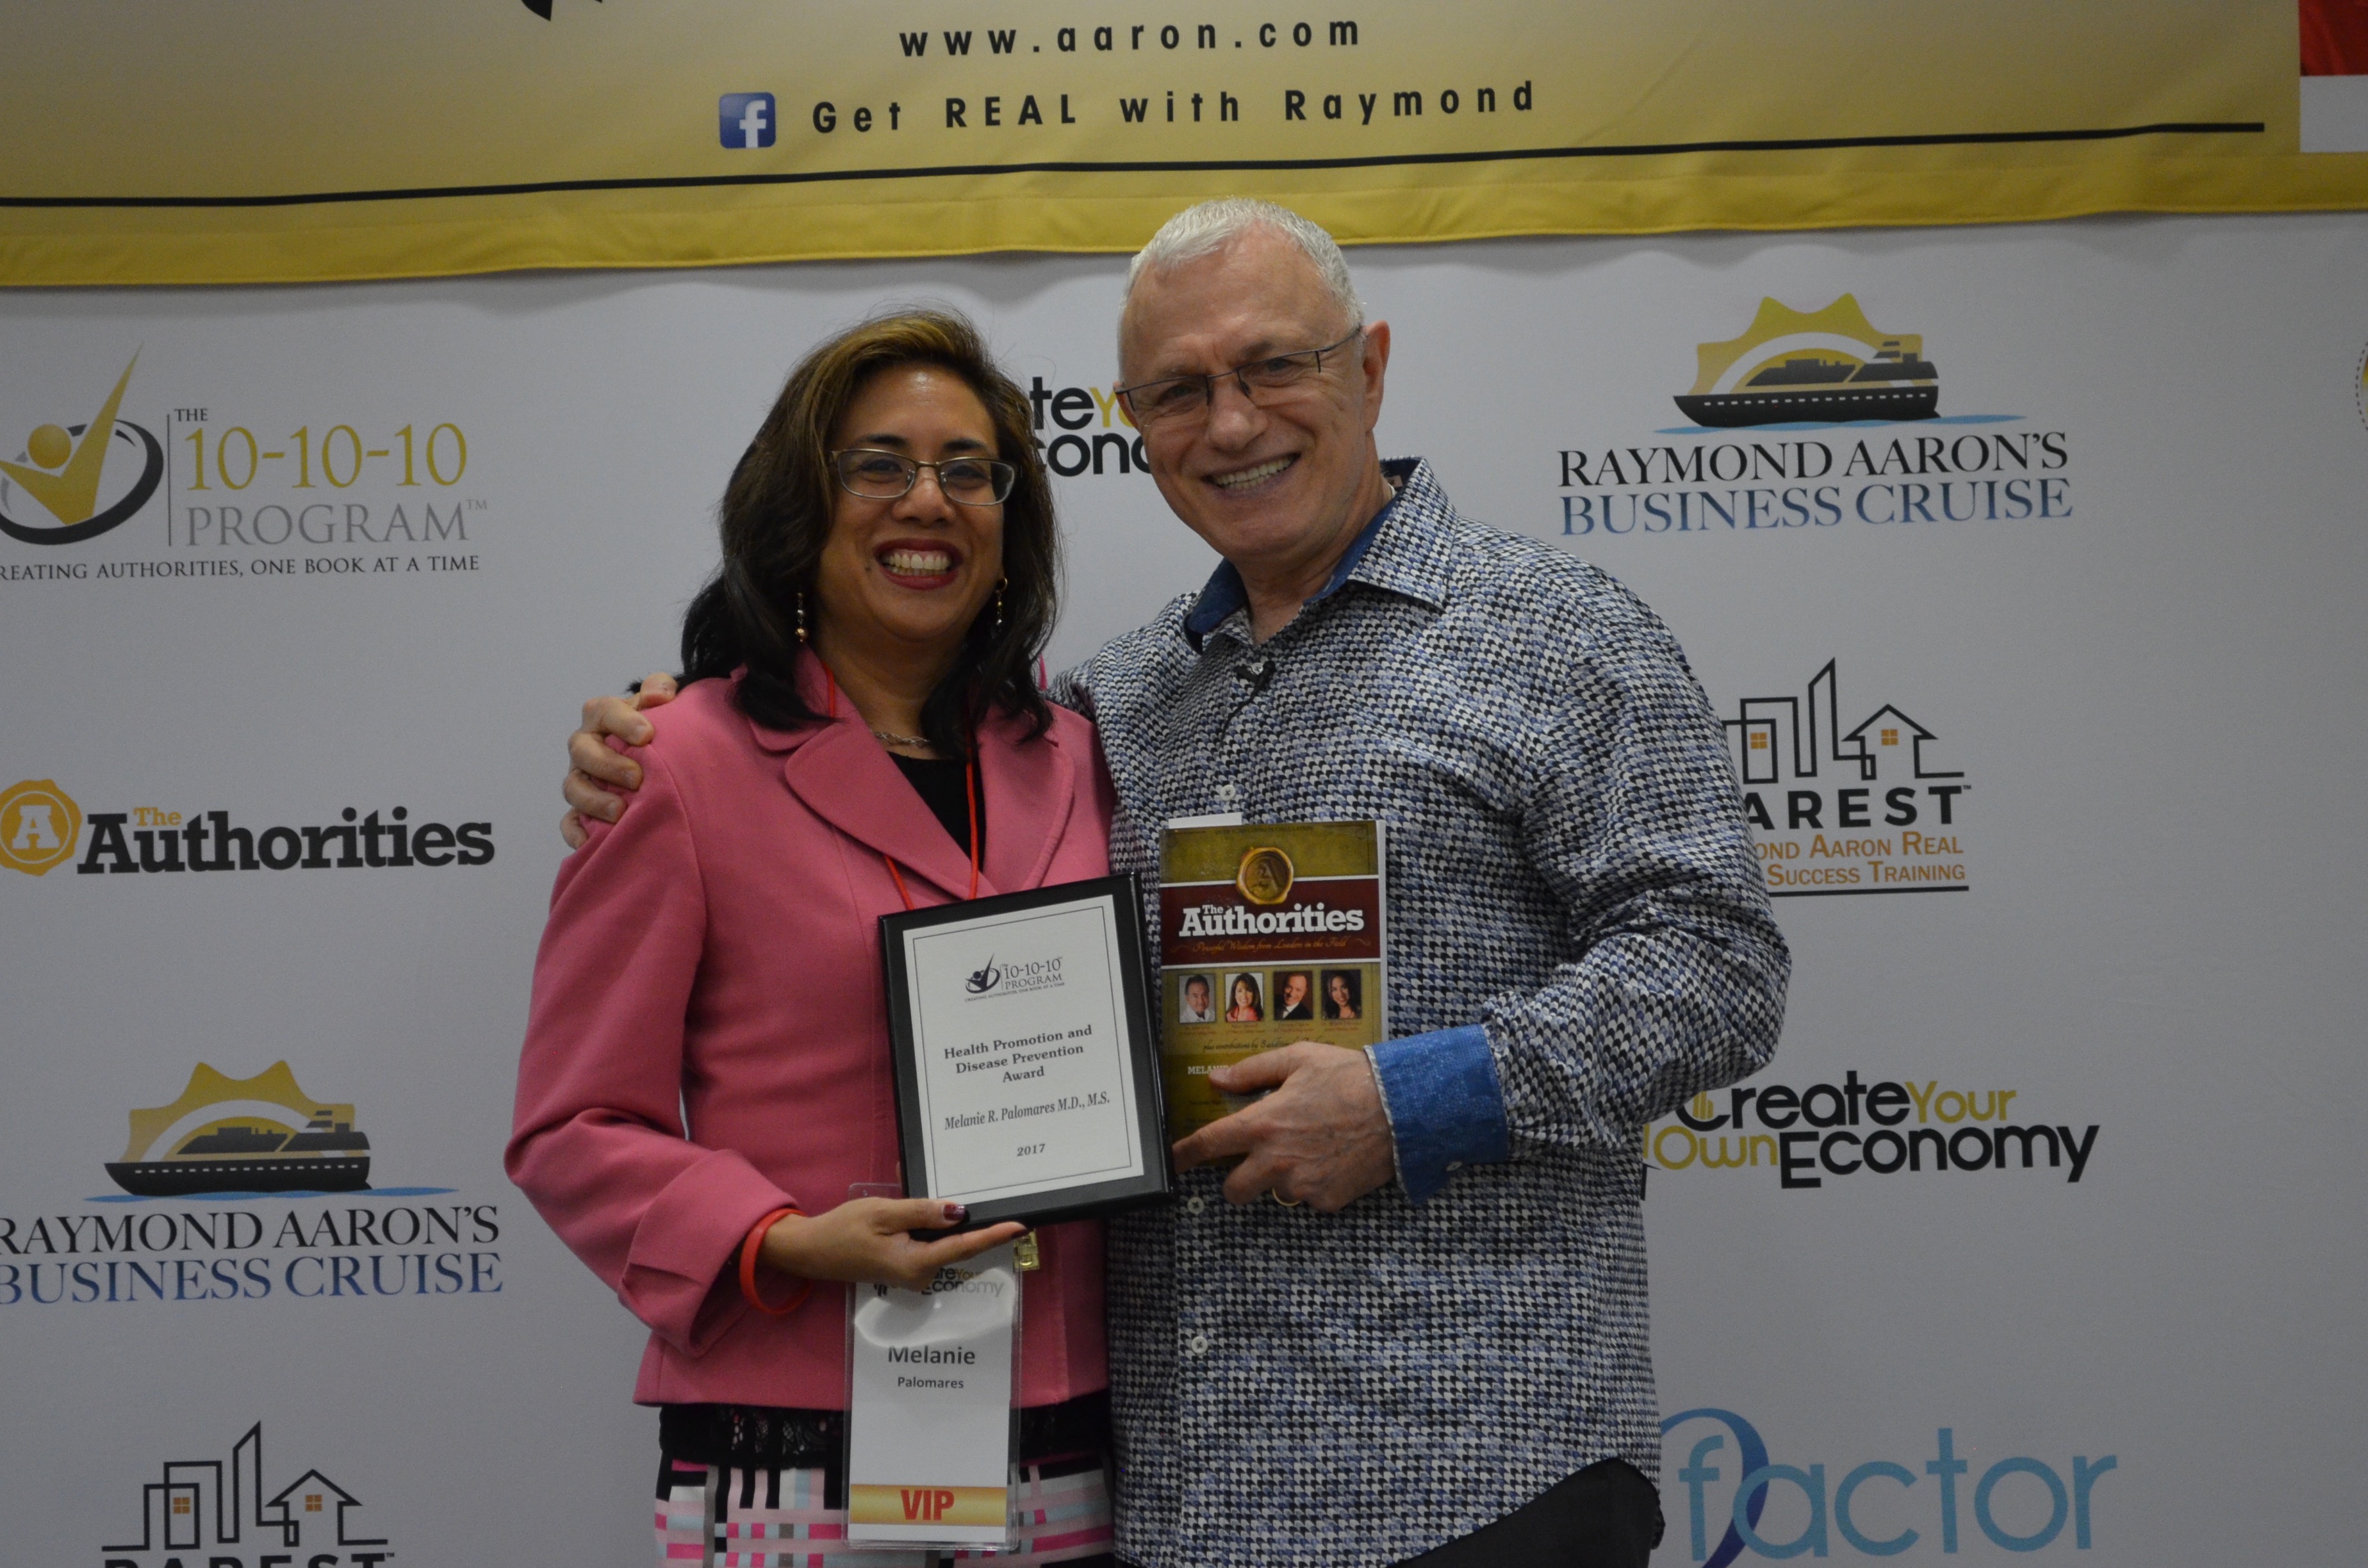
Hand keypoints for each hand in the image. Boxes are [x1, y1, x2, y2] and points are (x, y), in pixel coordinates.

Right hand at [560, 672, 676, 847]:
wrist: (657, 756)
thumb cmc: (657, 729)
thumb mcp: (662, 703)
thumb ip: (661, 689)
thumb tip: (661, 694)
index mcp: (602, 716)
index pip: (604, 711)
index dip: (623, 721)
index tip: (647, 735)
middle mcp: (586, 746)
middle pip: (583, 751)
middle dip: (608, 764)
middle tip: (637, 777)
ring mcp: (581, 779)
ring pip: (573, 788)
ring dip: (593, 800)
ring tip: (620, 812)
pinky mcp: (580, 810)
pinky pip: (570, 822)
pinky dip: (577, 833)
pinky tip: (592, 843)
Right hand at [758, 1197, 1026, 1292]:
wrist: (811, 1251)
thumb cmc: (843, 1229)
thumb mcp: (883, 1213)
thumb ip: (922, 1213)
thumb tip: (960, 1212)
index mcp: (917, 1264)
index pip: (965, 1247)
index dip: (994, 1235)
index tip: (1021, 1226)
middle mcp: (920, 1275)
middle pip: (958, 1246)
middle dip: (974, 1223)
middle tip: (995, 1198)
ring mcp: (913, 1274)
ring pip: (942, 1243)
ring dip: (945, 1220)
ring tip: (947, 1191)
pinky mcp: (905, 1267)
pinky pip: (927, 1243)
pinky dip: (929, 1225)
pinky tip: (922, 1204)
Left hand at [1171, 1042, 1396, 1210]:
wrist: (1402, 1107)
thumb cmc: (1350, 1077)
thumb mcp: (1298, 1059)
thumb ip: (1252, 1072)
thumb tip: (1217, 1080)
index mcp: (1263, 1124)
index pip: (1209, 1145)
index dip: (1184, 1156)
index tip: (1173, 1162)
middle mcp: (1276, 1161)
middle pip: (1233, 1190)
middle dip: (1238, 1179)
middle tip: (1260, 1158)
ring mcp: (1302, 1186)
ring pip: (1275, 1193)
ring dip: (1283, 1178)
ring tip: (1313, 1147)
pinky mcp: (1327, 1201)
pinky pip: (1309, 1199)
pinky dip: (1316, 1184)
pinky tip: (1334, 1158)